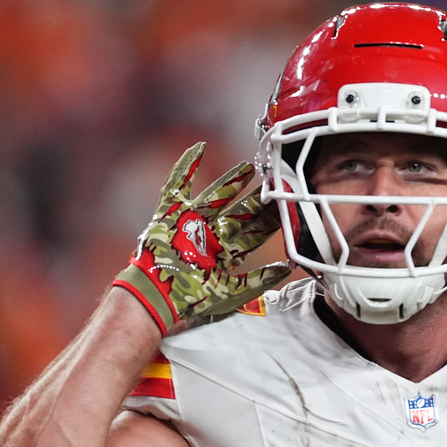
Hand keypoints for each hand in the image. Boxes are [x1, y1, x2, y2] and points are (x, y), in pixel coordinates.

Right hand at [113, 142, 290, 333]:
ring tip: (249, 166)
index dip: (272, 219)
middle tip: (276, 181)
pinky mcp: (170, 213)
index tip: (289, 205)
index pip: (255, 231)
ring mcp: (191, 222)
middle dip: (259, 199)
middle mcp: (211, 233)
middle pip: (240, 211)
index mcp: (226, 251)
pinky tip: (199, 147)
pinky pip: (178, 184)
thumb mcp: (233, 292)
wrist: (156, 296)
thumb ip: (260, 280)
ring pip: (216, 195)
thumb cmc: (191, 298)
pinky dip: (186, 165)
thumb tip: (288, 268)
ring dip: (232, 180)